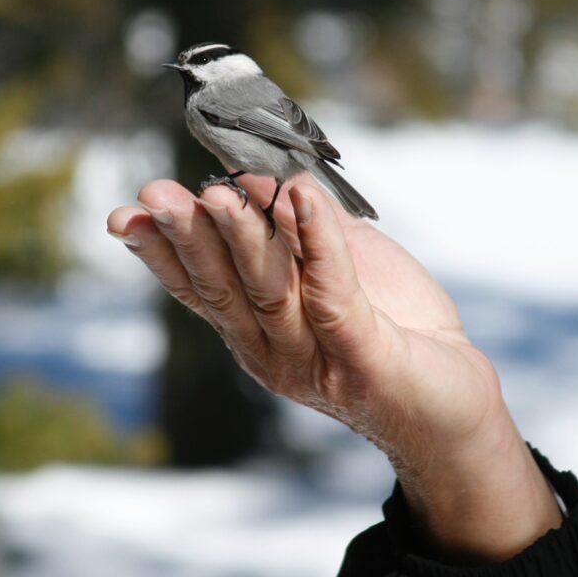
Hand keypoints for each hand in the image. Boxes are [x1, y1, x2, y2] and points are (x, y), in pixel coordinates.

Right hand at [107, 175, 560, 561]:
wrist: (454, 400)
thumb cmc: (391, 327)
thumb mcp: (333, 265)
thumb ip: (294, 227)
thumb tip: (254, 176)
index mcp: (255, 329)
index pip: (196, 287)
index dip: (158, 253)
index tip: (122, 215)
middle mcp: (272, 350)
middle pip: (220, 288)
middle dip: (185, 238)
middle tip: (155, 196)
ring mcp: (315, 359)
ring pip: (268, 292)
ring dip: (242, 238)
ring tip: (218, 193)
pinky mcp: (362, 359)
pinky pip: (334, 296)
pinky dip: (318, 242)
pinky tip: (303, 198)